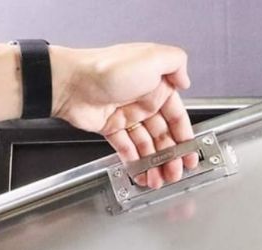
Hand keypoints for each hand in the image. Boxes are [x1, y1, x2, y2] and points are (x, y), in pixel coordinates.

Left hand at [50, 43, 197, 188]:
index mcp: (155, 86)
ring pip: (147, 146)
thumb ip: (176, 63)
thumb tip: (186, 79)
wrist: (72, 83)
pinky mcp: (111, 128)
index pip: (177, 118)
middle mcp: (142, 101)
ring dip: (154, 164)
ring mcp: (126, 116)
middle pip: (163, 136)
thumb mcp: (151, 57)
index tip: (190, 156)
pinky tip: (142, 174)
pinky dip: (135, 163)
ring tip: (158, 180)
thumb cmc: (108, 69)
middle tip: (174, 174)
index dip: (185, 138)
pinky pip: (127, 149)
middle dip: (170, 158)